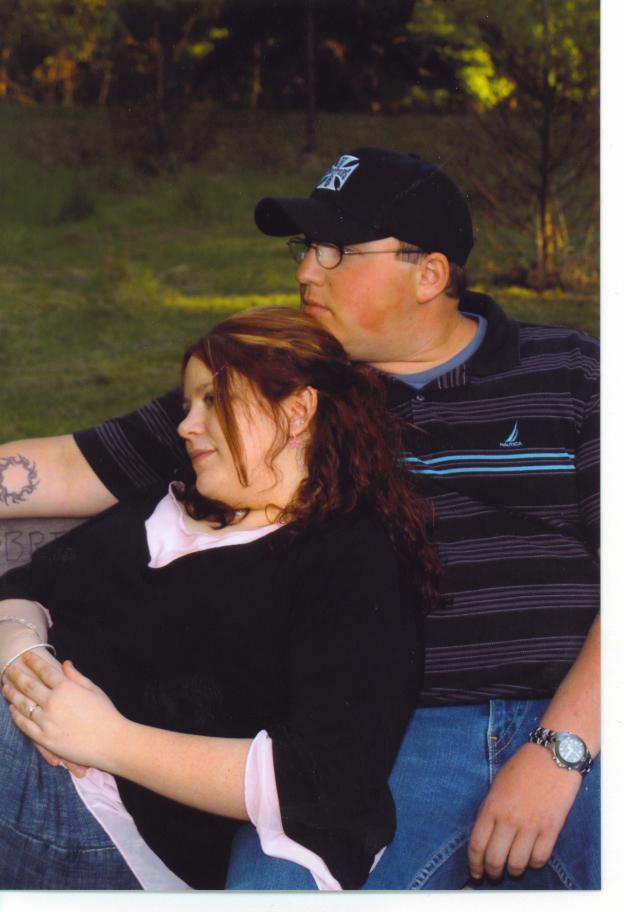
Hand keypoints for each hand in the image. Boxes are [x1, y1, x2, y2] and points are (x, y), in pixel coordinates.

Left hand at [3, 651, 125, 770]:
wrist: (110, 741)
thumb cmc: (105, 713)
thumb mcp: (93, 689)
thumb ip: (76, 676)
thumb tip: (65, 663)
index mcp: (66, 687)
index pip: (44, 671)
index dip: (33, 662)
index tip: (25, 656)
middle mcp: (53, 702)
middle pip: (29, 685)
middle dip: (17, 675)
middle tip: (9, 669)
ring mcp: (47, 721)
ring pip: (23, 704)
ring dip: (12, 694)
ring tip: (5, 687)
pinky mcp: (45, 738)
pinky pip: (25, 725)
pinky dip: (17, 715)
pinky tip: (12, 709)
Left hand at [468, 742, 581, 880]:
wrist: (553, 756)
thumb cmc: (522, 766)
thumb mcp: (497, 784)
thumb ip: (490, 809)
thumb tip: (487, 834)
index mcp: (492, 807)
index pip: (477, 845)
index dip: (474, 863)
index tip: (476, 872)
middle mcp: (509, 819)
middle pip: (495, 859)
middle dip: (492, 872)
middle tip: (494, 874)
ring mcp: (531, 825)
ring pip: (518, 863)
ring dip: (514, 870)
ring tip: (513, 869)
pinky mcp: (551, 829)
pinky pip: (540, 858)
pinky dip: (534, 864)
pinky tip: (531, 860)